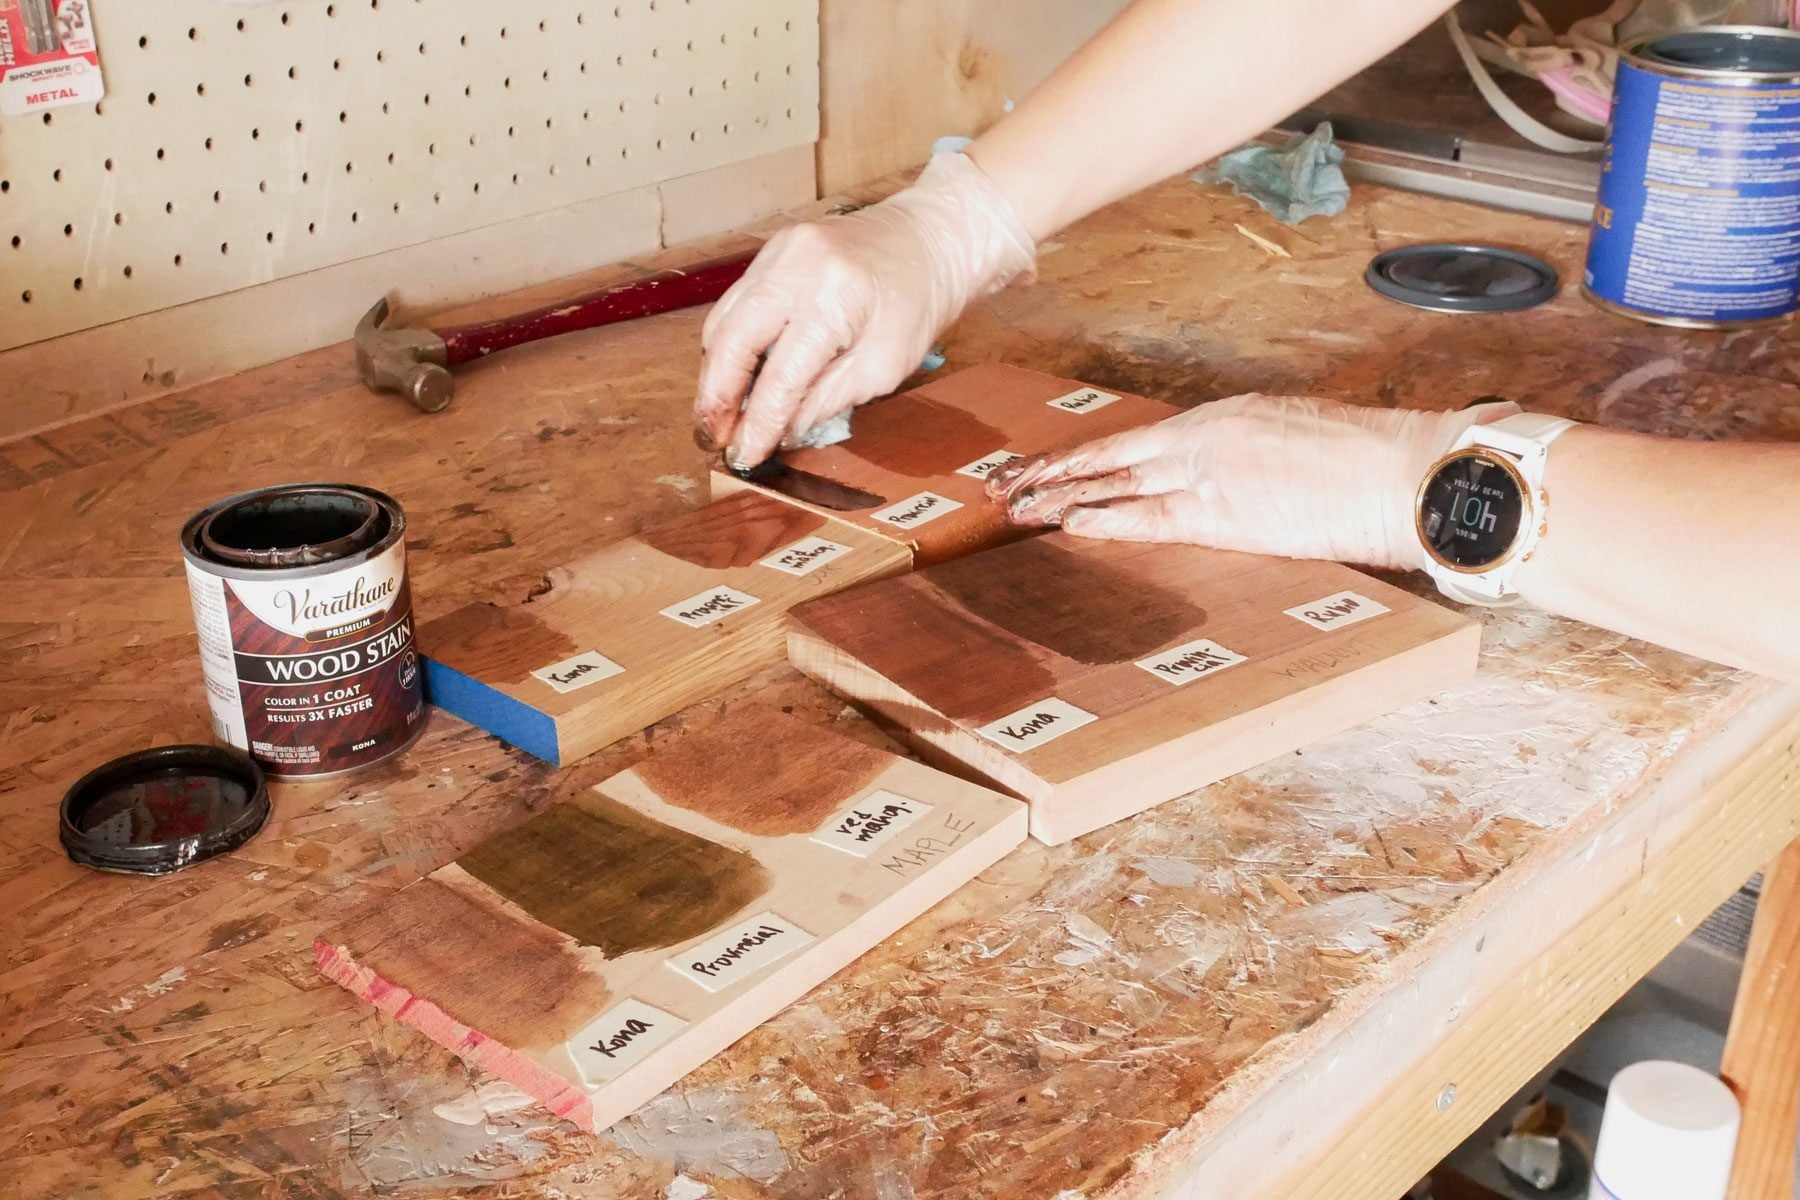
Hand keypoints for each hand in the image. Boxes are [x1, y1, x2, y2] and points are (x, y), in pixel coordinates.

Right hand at [694, 153, 1035, 470]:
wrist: (929, 238)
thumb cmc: (916, 304)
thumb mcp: (883, 367)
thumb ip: (826, 398)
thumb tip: (778, 431)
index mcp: (834, 300)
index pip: (780, 376)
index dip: (757, 423)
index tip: (743, 456)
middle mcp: (796, 268)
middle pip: (732, 343)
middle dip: (716, 398)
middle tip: (715, 438)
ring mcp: (778, 253)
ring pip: (723, 322)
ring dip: (717, 373)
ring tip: (721, 413)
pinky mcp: (772, 250)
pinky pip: (735, 303)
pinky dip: (731, 343)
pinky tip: (737, 374)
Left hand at [987, 394, 1520, 570]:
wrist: (1403, 474)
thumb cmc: (1367, 462)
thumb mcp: (1295, 438)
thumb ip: (1248, 454)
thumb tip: (1229, 479)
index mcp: (1225, 416)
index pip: (1139, 439)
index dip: (1090, 454)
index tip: (1053, 463)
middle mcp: (1206, 437)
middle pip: (1111, 453)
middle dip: (1054, 468)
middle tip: (1005, 481)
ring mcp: (1209, 472)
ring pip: (1115, 482)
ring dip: (1061, 495)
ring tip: (1015, 506)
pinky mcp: (1222, 513)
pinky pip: (1147, 518)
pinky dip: (1103, 519)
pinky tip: (1065, 523)